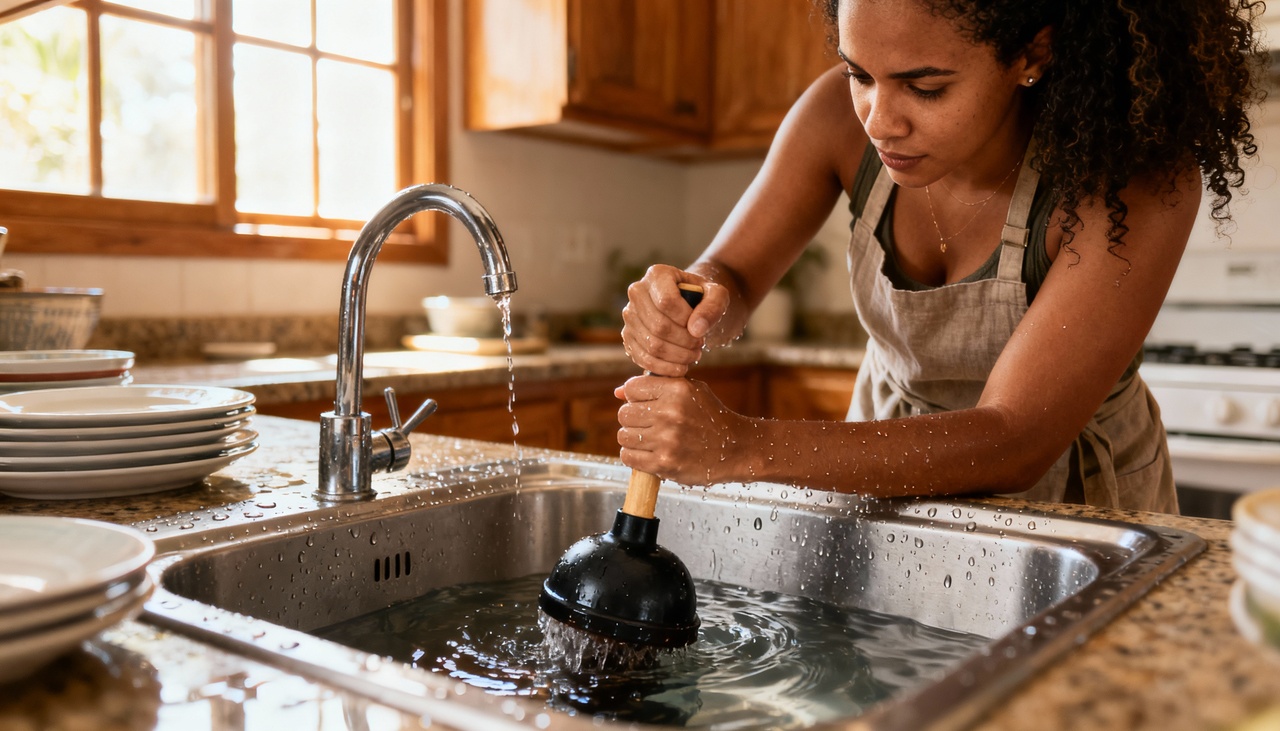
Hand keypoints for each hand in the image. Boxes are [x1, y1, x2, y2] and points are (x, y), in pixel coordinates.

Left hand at [614, 375, 750, 485]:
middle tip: (648, 425)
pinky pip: (628, 457)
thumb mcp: (690, 391)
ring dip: (633, 439)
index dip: (634, 396)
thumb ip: (656, 386)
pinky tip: (649, 453)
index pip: (632, 388)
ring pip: (624, 436)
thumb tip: (618, 392)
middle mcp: (670, 413)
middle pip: (624, 413)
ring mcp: (667, 440)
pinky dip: (634, 456)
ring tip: (650, 440)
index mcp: (677, 390)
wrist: (735, 449)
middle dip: (633, 419)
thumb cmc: (711, 417)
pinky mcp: (664, 463)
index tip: (644, 404)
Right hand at [621, 264, 728, 376]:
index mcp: (657, 275)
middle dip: (684, 341)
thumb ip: (713, 307)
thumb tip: (695, 330)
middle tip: (700, 345)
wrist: (688, 306)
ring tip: (694, 355)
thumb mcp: (718, 296)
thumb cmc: (703, 298)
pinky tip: (681, 367)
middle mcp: (637, 292)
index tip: (700, 328)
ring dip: (677, 356)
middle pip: (658, 326)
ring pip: (651, 344)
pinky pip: (642, 358)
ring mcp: (629, 315)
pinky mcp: (628, 336)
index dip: (686, 320)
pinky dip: (663, 368)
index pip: (666, 302)